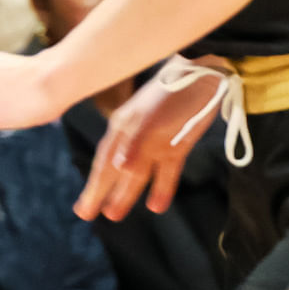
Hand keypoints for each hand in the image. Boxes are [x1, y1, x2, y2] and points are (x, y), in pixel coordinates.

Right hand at [77, 64, 220, 220]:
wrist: (204, 74)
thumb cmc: (173, 93)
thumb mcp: (151, 117)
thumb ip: (134, 143)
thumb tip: (119, 167)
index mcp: (123, 131)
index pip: (105, 165)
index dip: (95, 187)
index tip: (84, 209)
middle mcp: (135, 140)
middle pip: (115, 171)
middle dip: (102, 193)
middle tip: (86, 214)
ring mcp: (156, 144)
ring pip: (138, 175)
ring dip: (127, 194)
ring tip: (115, 214)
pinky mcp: (178, 146)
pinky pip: (166, 172)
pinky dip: (161, 188)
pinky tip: (156, 206)